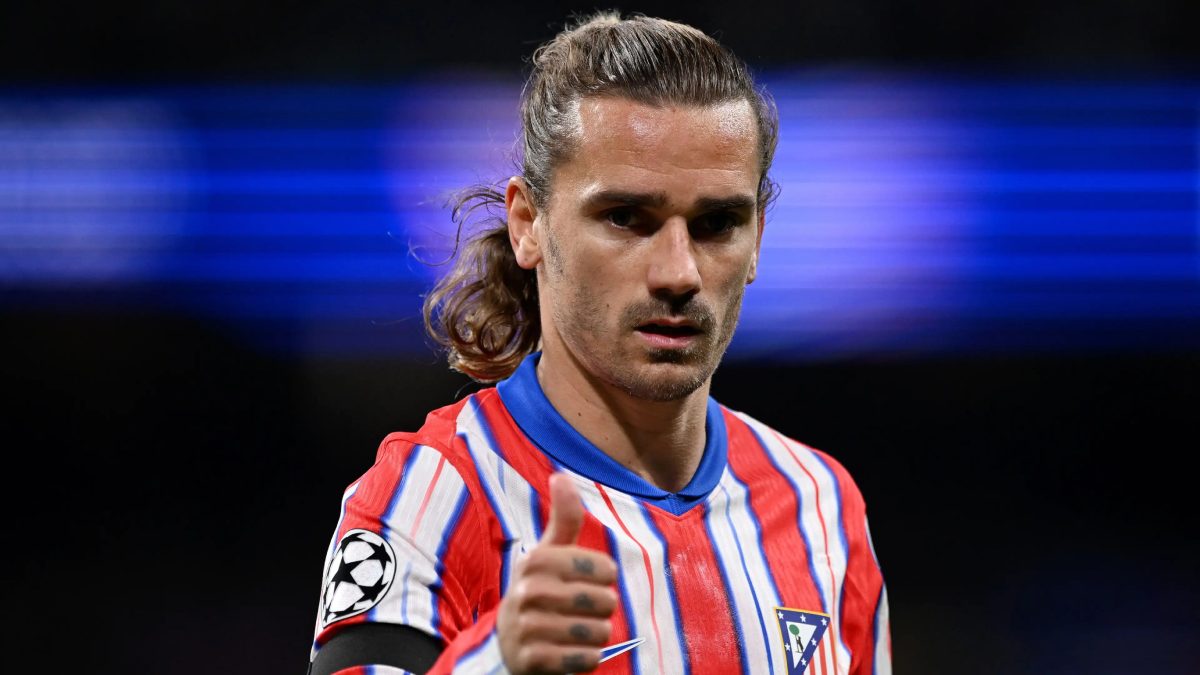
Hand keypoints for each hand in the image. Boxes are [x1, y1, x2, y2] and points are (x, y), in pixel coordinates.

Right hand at [497, 473, 618, 673]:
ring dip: (597, 635)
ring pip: (599, 632)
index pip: (605, 568)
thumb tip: (561, 475)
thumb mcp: (550, 553)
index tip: (588, 581)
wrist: (508, 645)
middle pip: (605, 601)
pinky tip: (570, 652)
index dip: (605, 578)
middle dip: (602, 609)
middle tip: (582, 610)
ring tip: (577, 631)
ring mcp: (527, 627)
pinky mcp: (532, 661)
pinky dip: (587, 659)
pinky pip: (586, 660)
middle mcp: (527, 591)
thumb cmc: (541, 590)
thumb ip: (564, 517)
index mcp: (537, 560)